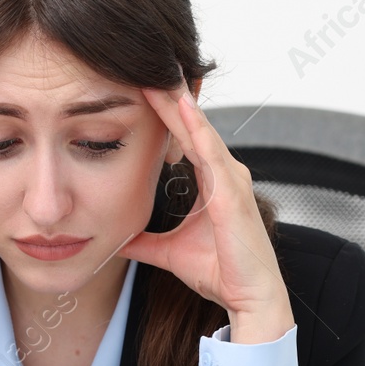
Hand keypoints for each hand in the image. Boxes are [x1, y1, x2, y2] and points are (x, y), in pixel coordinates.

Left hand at [119, 77, 294, 344]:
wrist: (249, 301)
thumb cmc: (219, 274)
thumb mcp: (168, 252)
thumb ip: (143, 242)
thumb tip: (114, 239)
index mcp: (213, 182)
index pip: (184, 137)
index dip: (163, 113)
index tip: (138, 87)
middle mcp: (226, 174)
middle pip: (193, 126)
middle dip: (169, 96)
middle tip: (144, 64)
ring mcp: (233, 181)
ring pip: (201, 132)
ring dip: (179, 103)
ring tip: (155, 74)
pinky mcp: (234, 195)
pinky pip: (213, 154)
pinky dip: (197, 129)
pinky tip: (181, 108)